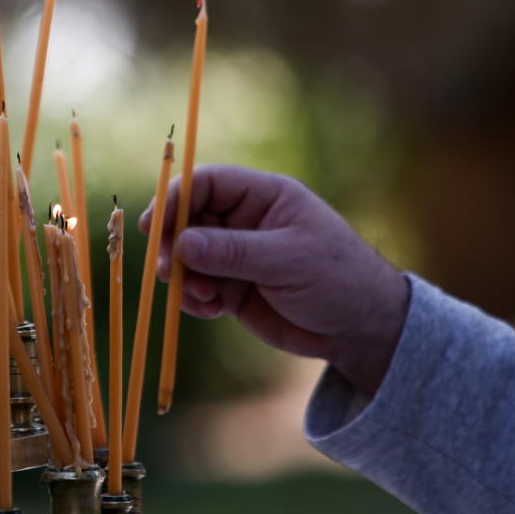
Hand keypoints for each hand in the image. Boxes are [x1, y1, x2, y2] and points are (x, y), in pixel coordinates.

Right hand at [139, 165, 409, 395]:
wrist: (361, 329)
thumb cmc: (339, 280)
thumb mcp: (288, 260)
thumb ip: (234, 251)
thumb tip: (181, 243)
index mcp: (263, 196)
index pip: (206, 183)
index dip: (175, 199)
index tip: (153, 226)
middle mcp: (244, 221)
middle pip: (187, 220)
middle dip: (173, 245)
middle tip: (169, 272)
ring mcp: (236, 255)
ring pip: (187, 257)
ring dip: (183, 278)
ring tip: (201, 298)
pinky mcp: (231, 287)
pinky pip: (196, 287)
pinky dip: (193, 300)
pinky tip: (210, 310)